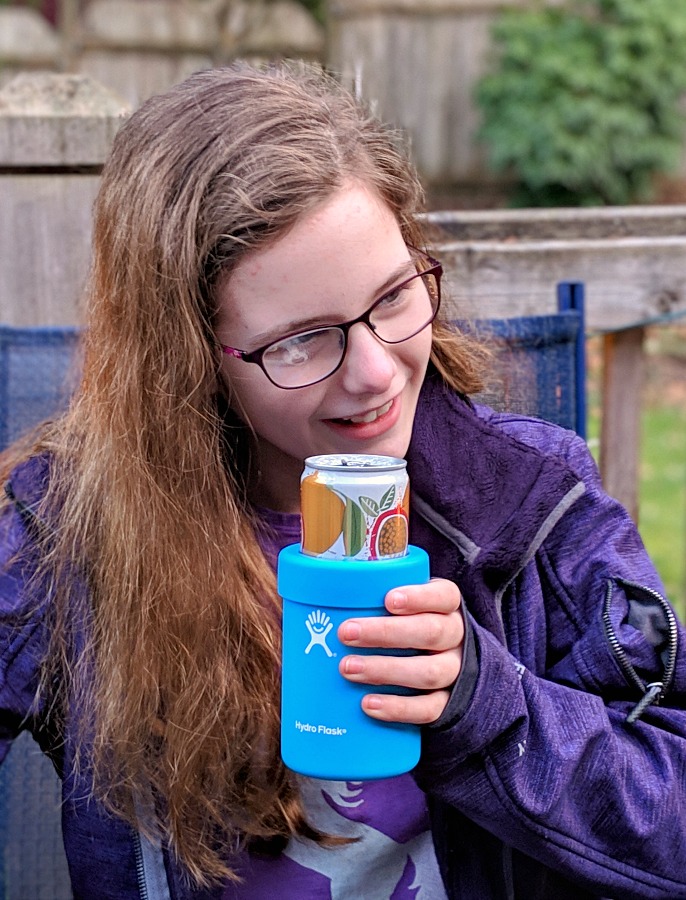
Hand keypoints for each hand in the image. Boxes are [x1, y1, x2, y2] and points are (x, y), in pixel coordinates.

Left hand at [337, 578, 463, 724]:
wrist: (437, 659)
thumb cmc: (404, 621)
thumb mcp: (398, 602)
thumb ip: (372, 594)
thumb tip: (314, 594)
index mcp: (446, 605)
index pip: (444, 596)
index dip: (419, 597)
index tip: (388, 600)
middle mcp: (455, 636)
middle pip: (431, 632)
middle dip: (386, 633)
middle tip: (346, 633)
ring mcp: (453, 670)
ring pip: (429, 672)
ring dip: (385, 670)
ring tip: (347, 668)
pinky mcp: (447, 702)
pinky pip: (430, 709)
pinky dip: (398, 708)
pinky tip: (368, 704)